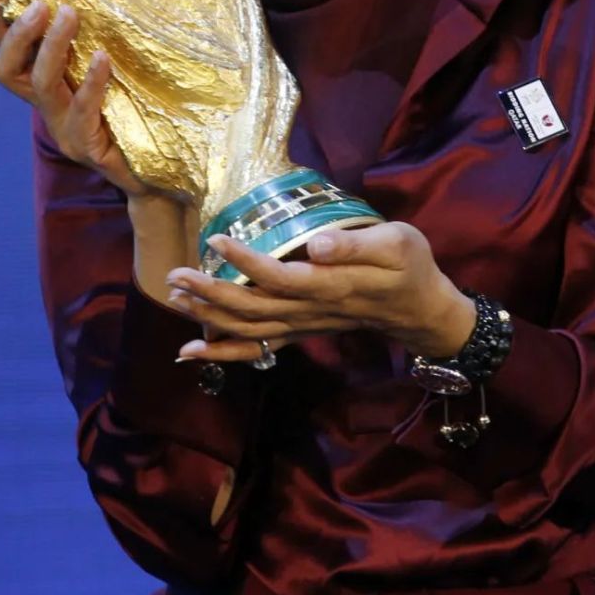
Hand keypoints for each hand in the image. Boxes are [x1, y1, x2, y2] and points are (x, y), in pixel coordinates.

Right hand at [0, 0, 145, 195]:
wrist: (159, 174)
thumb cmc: (135, 118)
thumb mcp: (110, 77)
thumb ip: (94, 49)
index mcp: (48, 91)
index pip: (9, 55)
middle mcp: (48, 110)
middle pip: (8, 71)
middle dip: (19, 34)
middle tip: (43, 4)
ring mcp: (64, 131)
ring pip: (42, 85)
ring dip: (53, 46)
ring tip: (70, 14)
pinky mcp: (87, 148)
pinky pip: (83, 110)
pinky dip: (92, 81)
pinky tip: (103, 58)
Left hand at [165, 221, 476, 366]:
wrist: (419, 310)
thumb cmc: (410, 267)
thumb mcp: (398, 243)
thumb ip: (357, 244)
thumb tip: (316, 244)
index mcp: (334, 285)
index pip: (282, 277)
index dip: (247, 262)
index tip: (217, 240)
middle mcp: (312, 311)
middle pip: (254, 308)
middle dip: (211, 292)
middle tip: (176, 274)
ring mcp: (304, 326)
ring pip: (249, 329)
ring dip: (209, 316)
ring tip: (175, 296)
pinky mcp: (300, 332)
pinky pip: (257, 349)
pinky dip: (222, 353)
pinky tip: (191, 351)